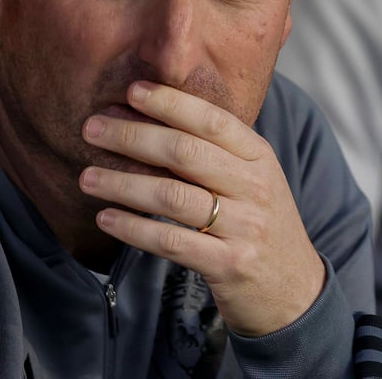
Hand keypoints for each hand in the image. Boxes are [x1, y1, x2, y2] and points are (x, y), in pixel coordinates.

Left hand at [77, 80, 326, 336]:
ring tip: (86, 177)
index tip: (131, 91)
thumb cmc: (259, 225)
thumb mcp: (252, 180)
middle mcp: (255, 187)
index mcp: (260, 157)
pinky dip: (133, 228)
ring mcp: (244, 227)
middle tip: (92, 127)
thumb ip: (214, 152)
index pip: (212, 120)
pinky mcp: (229, 265)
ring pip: (172, 196)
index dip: (170, 102)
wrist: (295, 291)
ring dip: (122, 183)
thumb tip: (149, 117)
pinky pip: (171, 242)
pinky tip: (106, 218)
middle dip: (133, 136)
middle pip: (185, 152)